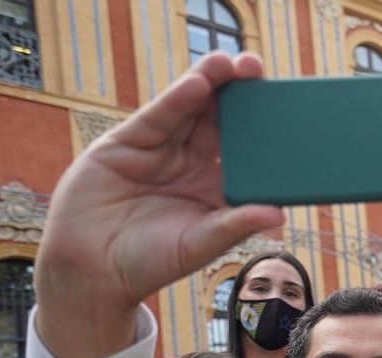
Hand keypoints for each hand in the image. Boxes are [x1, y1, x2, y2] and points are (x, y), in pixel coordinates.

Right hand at [35, 51, 284, 357]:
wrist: (93, 270)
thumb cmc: (151, 262)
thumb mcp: (199, 244)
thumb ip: (234, 226)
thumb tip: (278, 215)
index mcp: (217, 186)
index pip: (245, 149)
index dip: (263, 126)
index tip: (288, 107)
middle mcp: (192, 162)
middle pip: (219, 119)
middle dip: (237, 92)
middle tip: (256, 67)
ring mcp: (161, 149)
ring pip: (189, 109)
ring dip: (208, 83)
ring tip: (228, 63)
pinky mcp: (128, 143)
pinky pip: (157, 117)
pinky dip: (176, 100)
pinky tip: (196, 84)